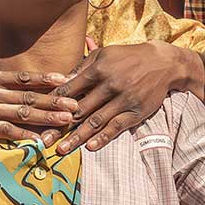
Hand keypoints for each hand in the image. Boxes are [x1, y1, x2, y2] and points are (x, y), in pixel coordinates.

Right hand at [0, 35, 77, 144]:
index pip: (21, 77)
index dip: (45, 80)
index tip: (64, 81)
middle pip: (29, 97)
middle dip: (55, 102)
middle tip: (77, 105)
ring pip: (22, 114)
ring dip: (46, 118)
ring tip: (66, 122)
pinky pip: (4, 131)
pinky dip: (23, 135)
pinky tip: (38, 140)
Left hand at [53, 41, 193, 153]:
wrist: (163, 63)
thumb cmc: (128, 57)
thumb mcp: (104, 54)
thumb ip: (82, 67)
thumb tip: (60, 80)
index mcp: (98, 69)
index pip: (70, 89)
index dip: (54, 103)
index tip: (40, 115)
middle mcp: (110, 84)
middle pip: (79, 109)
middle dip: (60, 126)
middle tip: (44, 139)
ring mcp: (123, 99)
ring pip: (96, 121)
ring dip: (78, 137)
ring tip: (62, 149)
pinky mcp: (136, 111)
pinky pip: (117, 127)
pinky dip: (103, 137)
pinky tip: (90, 147)